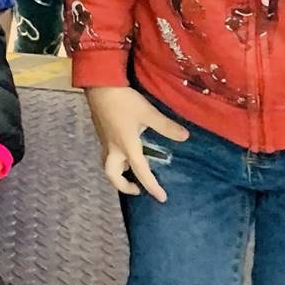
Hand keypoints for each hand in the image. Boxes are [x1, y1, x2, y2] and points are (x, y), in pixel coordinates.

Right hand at [86, 86, 188, 200]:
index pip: (141, 172)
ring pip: (108, 166)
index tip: (162, 198)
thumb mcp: (148, 113)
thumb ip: (166, 126)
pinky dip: (117, 161)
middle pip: (113, 176)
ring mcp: (105, 141)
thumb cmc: (123, 101)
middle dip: (124, 186)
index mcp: (126, 146)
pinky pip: (107, 155)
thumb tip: (185, 137)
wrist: (99, 85)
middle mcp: (113, 148)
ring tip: (131, 171)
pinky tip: (125, 151)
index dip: (152, 187)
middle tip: (137, 188)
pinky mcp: (101, 133)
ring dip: (119, 173)